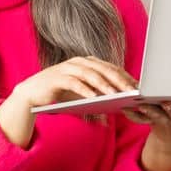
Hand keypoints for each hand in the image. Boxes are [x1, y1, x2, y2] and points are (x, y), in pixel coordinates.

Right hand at [0, 56, 137, 133]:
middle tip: (133, 91)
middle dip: (119, 80)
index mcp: (87, 63)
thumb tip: (117, 108)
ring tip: (117, 95)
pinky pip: (74, 83)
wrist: (31, 95)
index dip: (125, 77)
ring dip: (105, 85)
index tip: (139, 87)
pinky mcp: (57, 78)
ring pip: (91, 75)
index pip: (111, 68)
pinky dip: (85, 90)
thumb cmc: (60, 95)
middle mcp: (79, 62)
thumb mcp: (82, 95)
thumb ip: (98, 97)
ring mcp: (67, 68)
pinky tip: (95, 97)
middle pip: (104, 69)